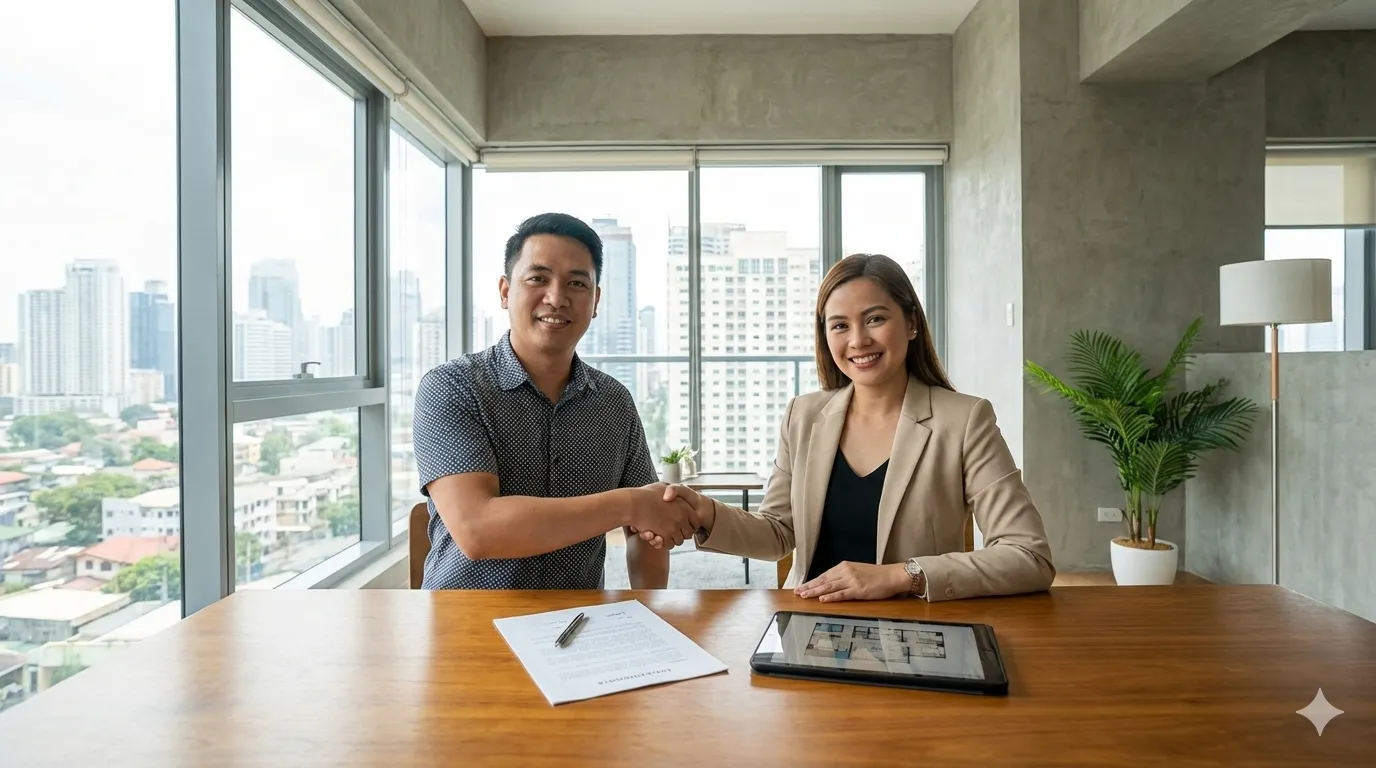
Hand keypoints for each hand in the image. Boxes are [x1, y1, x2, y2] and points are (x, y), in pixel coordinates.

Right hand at [623, 483, 694, 547]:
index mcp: (684, 507)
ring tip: (664, 534)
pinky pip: (669, 545)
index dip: (690, 524)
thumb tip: (672, 492)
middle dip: (682, 533)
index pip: (696, 521)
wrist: (633, 504)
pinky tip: (659, 537)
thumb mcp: (662, 486)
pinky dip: (664, 544)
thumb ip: (671, 490)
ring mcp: (673, 528)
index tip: (682, 524)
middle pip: (689, 534)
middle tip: (673, 531)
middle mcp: (681, 518)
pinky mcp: (664, 536)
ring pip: (679, 541)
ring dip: (672, 539)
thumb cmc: (645, 495)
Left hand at [794, 562, 908, 602]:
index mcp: (844, 566)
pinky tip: (822, 599)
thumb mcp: (857, 571)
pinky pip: (841, 594)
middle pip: (823, 580)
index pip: (824, 575)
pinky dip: (831, 597)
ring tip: (804, 596)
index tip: (801, 586)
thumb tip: (831, 584)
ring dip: (815, 592)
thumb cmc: (877, 575)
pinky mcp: (858, 590)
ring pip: (829, 587)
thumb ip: (844, 576)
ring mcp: (852, 581)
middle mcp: (846, 572)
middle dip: (809, 586)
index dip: (812, 582)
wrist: (893, 575)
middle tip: (797, 592)